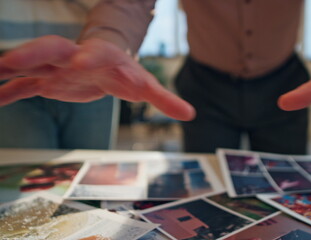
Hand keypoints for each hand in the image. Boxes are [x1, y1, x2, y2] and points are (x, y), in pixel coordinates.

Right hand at [0, 35, 194, 120]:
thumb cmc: (126, 73)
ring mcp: (57, 69)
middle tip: (11, 62)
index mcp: (102, 59)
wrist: (105, 63)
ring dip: (9, 69)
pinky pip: (23, 87)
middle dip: (34, 54)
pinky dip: (7, 93)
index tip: (81, 61)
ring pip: (30, 65)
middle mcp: (75, 58)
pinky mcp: (46, 82)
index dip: (89, 56)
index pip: (95, 53)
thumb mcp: (145, 85)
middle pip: (52, 49)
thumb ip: (165, 99)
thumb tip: (191, 113)